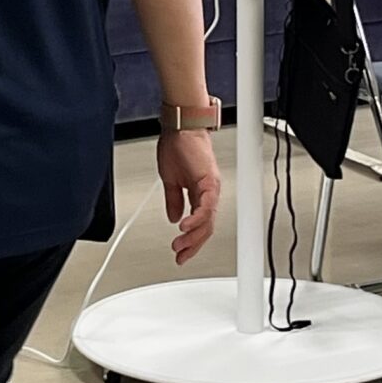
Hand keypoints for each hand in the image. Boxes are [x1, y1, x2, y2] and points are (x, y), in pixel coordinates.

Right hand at [156, 127, 221, 263]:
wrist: (180, 126)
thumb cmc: (178, 146)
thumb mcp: (170, 180)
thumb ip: (173, 200)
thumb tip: (174, 217)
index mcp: (200, 193)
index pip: (200, 224)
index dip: (191, 241)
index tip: (180, 253)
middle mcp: (209, 192)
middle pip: (206, 227)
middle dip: (192, 244)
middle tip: (180, 255)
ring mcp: (211, 187)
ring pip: (207, 221)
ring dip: (192, 236)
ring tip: (179, 244)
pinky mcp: (209, 181)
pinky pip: (205, 206)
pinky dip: (196, 219)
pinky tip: (184, 227)